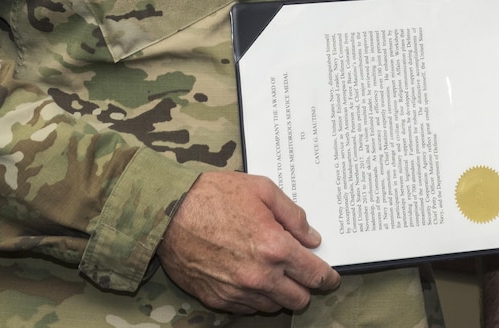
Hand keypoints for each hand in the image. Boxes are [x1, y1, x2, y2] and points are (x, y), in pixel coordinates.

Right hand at [157, 171, 340, 313]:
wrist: (168, 213)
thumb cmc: (214, 195)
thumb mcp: (262, 190)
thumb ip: (293, 214)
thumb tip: (312, 237)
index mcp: (275, 247)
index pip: (314, 275)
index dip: (327, 278)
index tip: (330, 277)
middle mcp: (260, 276)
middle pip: (298, 299)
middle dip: (304, 287)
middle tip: (300, 272)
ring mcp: (237, 291)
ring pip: (273, 306)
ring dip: (279, 293)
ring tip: (272, 271)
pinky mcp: (218, 299)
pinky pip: (247, 308)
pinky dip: (255, 297)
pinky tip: (250, 276)